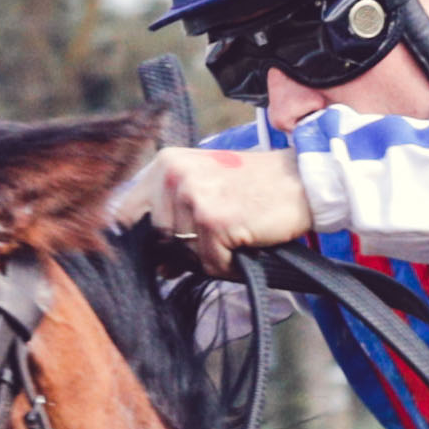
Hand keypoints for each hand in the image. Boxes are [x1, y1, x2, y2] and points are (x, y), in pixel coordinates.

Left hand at [139, 144, 317, 262]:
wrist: (304, 182)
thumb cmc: (257, 186)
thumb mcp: (206, 186)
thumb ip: (173, 216)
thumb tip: (158, 265)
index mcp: (165, 163)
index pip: (125, 212)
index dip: (140, 237)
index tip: (159, 248)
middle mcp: (173, 175)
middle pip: (157, 237)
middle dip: (184, 246)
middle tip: (218, 233)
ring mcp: (192, 197)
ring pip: (183, 252)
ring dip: (210, 255)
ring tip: (235, 236)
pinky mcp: (214, 220)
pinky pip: (210, 262)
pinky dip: (230, 264)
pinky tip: (246, 244)